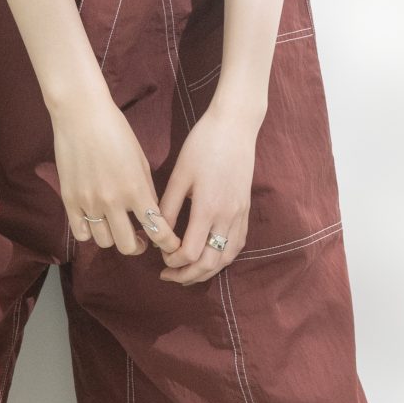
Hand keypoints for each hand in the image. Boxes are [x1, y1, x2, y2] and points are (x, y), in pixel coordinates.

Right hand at [52, 87, 183, 260]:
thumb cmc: (115, 131)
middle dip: (138, 246)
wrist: (81, 115)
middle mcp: (112, 201)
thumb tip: (151, 214)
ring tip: (117, 228)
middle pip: (127, 246)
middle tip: (141, 239)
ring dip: (114, 238)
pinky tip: (96, 222)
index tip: (170, 245)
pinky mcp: (69, 200)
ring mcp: (88, 202)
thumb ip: (146, 190)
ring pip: (104, 242)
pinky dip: (91, 233)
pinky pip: (81, 233)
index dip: (167, 243)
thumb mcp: (141, 160)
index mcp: (136, 189)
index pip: (157, 230)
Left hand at [155, 95, 259, 284]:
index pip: (190, 252)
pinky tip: (210, 257)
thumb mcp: (179, 174)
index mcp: (207, 208)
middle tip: (169, 276)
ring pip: (226, 257)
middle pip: (210, 263)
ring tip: (188, 274)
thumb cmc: (203, 145)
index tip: (160, 256)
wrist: (235, 126)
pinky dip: (223, 257)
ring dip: (207, 271)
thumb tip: (157, 232)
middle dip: (188, 275)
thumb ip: (168, 206)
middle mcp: (227, 216)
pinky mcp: (246, 210)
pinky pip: (237, 244)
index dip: (173, 261)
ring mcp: (240, 214)